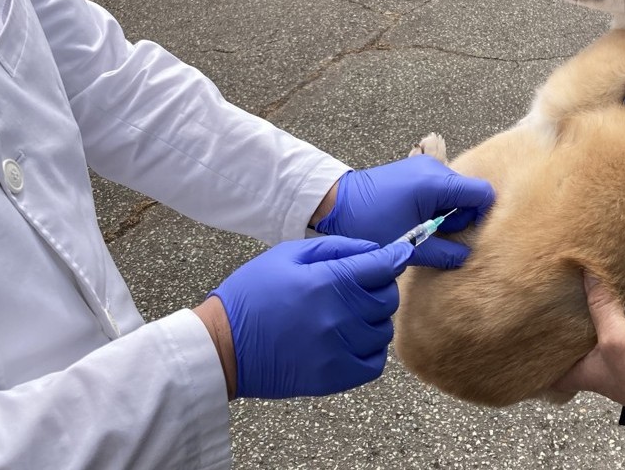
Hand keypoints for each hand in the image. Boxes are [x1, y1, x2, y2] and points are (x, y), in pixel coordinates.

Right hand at [209, 236, 413, 398]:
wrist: (223, 346)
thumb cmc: (252, 294)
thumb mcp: (287, 255)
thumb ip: (335, 248)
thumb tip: (373, 249)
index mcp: (327, 281)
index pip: (382, 266)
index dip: (396, 256)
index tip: (401, 252)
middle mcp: (339, 316)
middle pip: (387, 298)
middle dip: (380, 286)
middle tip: (361, 285)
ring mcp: (339, 350)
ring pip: (382, 330)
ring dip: (373, 319)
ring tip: (349, 314)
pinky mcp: (335, 377)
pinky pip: (374, 363)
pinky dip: (369, 349)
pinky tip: (350, 339)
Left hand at [314, 156, 494, 267]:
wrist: (334, 203)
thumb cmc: (368, 223)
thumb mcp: (409, 244)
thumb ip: (444, 253)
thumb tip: (465, 258)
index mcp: (435, 182)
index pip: (482, 193)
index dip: (481, 216)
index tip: (463, 235)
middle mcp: (432, 168)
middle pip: (468, 193)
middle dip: (460, 218)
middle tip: (436, 235)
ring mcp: (422, 166)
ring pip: (453, 192)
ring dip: (446, 213)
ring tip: (422, 229)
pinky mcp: (412, 169)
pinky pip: (437, 187)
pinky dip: (434, 205)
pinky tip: (416, 219)